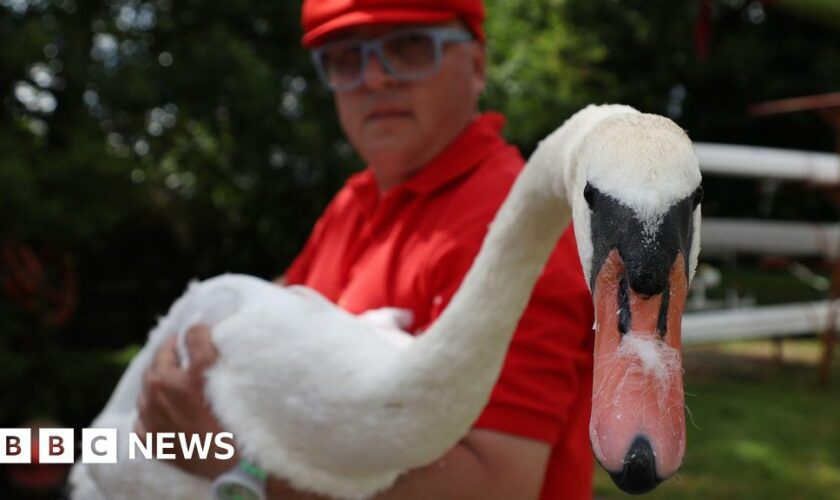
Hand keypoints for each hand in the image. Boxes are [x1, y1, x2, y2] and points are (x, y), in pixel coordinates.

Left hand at [135, 324, 234, 477]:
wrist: (230, 466)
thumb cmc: (229, 421)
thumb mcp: (219, 378)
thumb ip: (203, 348)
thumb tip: (196, 328)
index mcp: (170, 380)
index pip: (180, 342)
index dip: (193, 335)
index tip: (200, 334)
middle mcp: (155, 397)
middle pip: (159, 362)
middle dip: (172, 354)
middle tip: (188, 353)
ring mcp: (149, 420)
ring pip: (149, 387)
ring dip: (161, 379)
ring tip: (180, 380)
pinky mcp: (149, 440)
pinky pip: (143, 416)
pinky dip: (153, 408)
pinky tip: (169, 409)